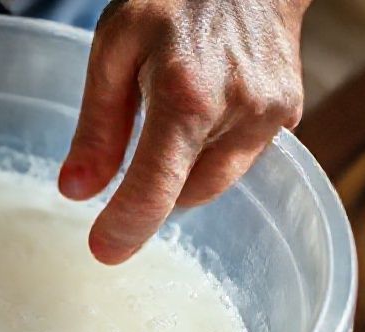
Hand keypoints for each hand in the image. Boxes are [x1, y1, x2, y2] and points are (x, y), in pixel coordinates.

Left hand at [59, 0, 308, 263]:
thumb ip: (98, 126)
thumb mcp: (114, 48)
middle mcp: (238, 112)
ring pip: (215, 182)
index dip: (127, 227)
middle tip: (134, 154)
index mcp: (186, 95)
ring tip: (171, 117)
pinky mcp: (288, 113)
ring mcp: (270, 115)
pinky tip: (201, 111)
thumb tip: (77, 191)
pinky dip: (211, 151)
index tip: (103, 251)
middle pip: (187, 195)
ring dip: (184, 171)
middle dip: (155, 189)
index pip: (156, 188)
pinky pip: (239, 159)